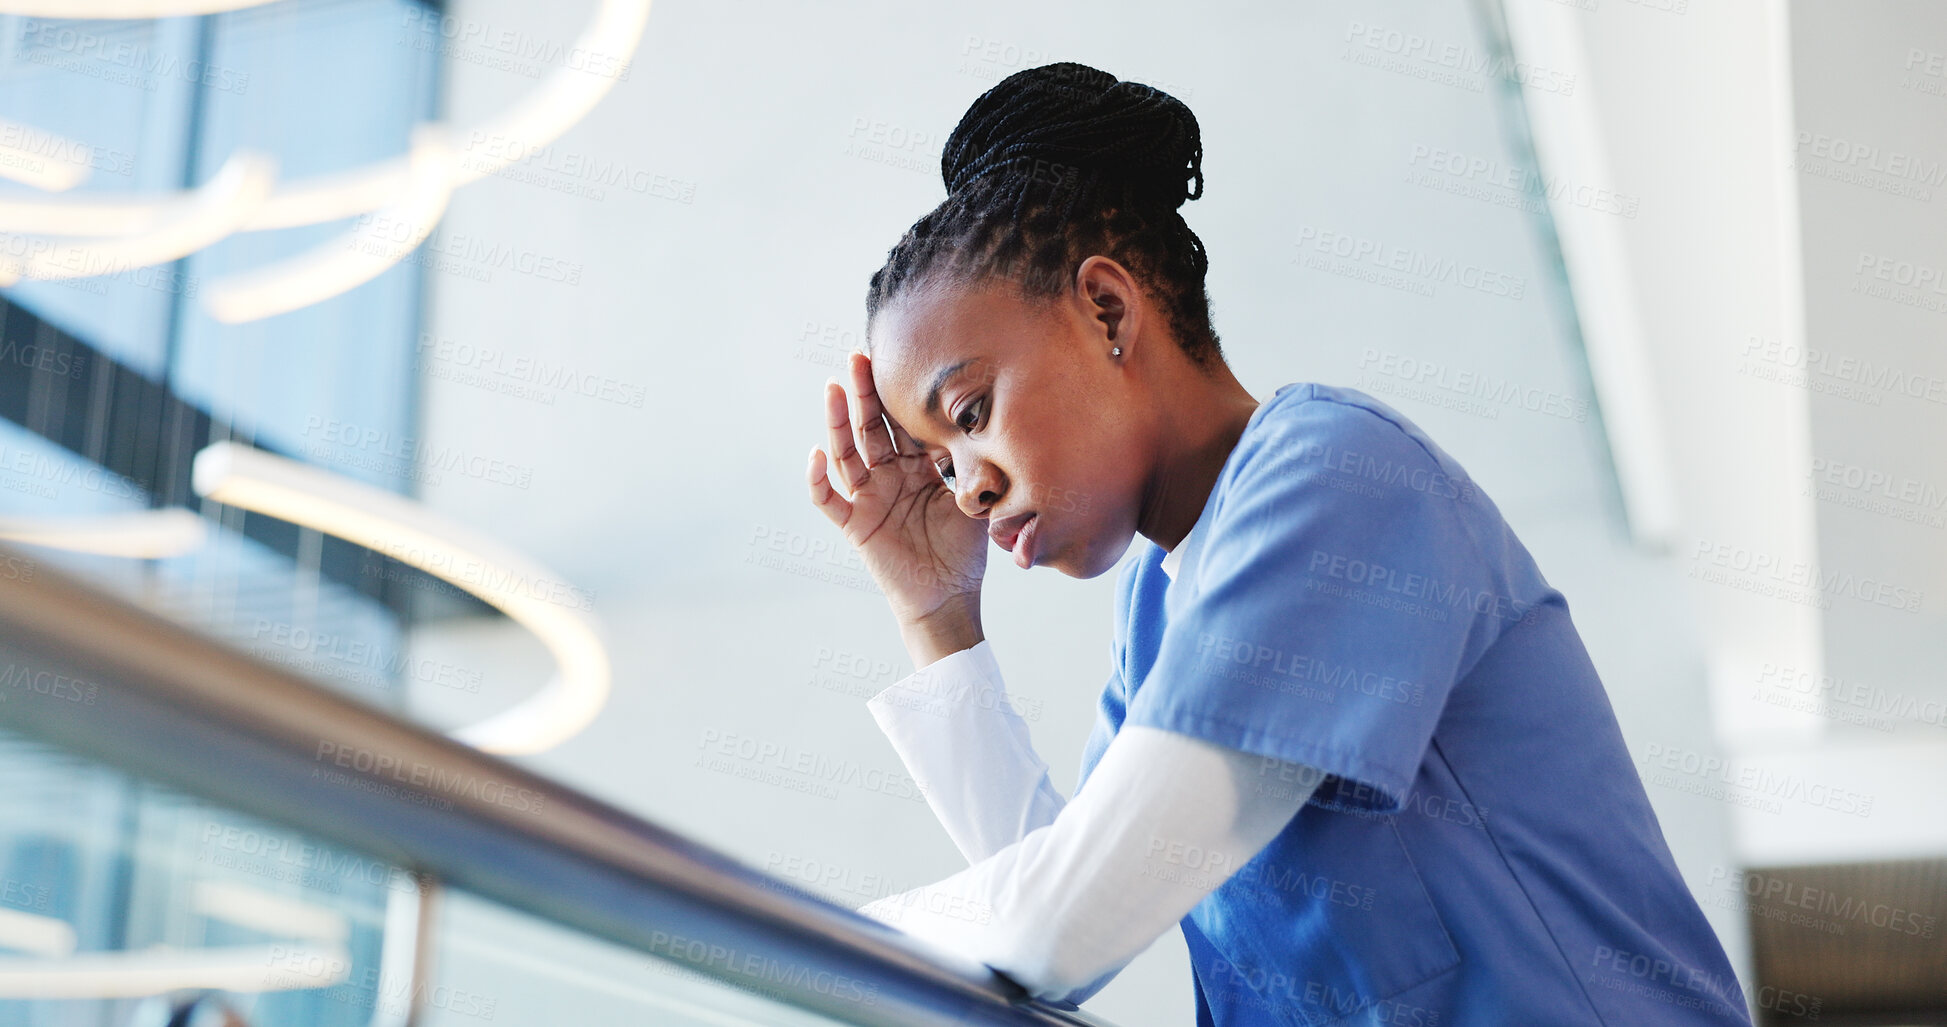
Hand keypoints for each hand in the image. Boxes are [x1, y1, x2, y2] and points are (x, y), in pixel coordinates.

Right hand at [807, 352, 989, 632]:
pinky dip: (819, 479)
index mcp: (918, 467)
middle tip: (859, 356)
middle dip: (865, 392)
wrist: (950, 597)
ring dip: (838, 422)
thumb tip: (989, 427)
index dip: (897, 394)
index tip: (895, 358)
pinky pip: (829, 500)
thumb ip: (974, 467)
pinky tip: (816, 455)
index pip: (903, 423)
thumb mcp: (974, 500)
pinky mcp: (856, 525)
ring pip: (847, 454)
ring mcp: (869, 498)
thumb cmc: (963, 551)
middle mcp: (889, 476)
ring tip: (833, 388)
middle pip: (871, 428)